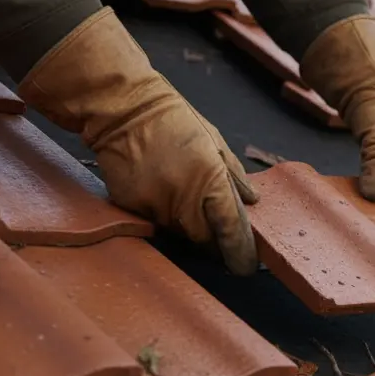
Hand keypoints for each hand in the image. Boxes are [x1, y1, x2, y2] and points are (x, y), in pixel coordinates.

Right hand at [18, 7, 259, 274]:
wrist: (122, 109)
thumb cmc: (175, 121)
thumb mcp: (215, 141)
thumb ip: (235, 176)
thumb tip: (252, 202)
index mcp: (210, 180)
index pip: (231, 230)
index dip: (241, 253)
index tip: (246, 266)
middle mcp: (182, 198)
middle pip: (204, 241)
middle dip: (214, 242)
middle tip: (219, 234)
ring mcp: (154, 205)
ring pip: (178, 233)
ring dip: (188, 226)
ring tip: (184, 197)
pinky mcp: (130, 207)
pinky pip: (154, 222)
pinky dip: (163, 215)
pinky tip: (161, 190)